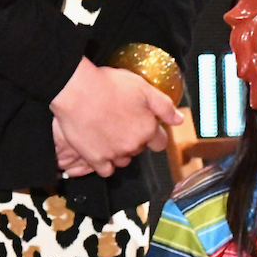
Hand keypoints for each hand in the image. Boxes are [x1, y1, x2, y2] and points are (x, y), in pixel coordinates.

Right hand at [50, 60, 180, 177]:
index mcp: (147, 129)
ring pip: (123, 160)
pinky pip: (105, 170)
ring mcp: (113, 154)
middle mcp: (133, 145)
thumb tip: (179, 119)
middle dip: (134, 139)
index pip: (159, 142)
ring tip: (109, 134)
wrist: (77, 91)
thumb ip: (164, 106)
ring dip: (120, 151)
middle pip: (139, 149)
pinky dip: (105, 163)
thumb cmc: (109, 86)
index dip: (153, 134)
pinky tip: (100, 150)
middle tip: (122, 123)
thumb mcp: (144, 88)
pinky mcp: (95, 158)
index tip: (145, 125)